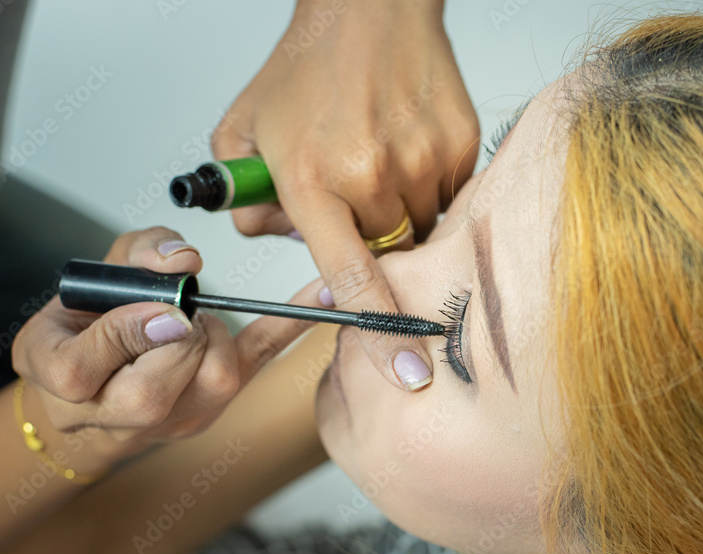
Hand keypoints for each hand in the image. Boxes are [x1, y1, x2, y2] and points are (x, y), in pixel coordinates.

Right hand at [10, 227, 319, 468]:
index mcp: (67, 382)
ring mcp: (176, 417)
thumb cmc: (87, 326)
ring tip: (192, 319)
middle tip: (177, 312)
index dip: (123, 332)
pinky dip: (290, 324)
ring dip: (213, 335)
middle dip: (175, 336)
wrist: (98, 393)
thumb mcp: (87, 280)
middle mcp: (120, 414)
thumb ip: (131, 257)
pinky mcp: (218, 402)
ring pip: (213, 380)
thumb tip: (184, 260)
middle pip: (153, 389)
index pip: (84, 369)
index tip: (150, 307)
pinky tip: (320, 293)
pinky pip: (259, 358)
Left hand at [212, 0, 478, 389]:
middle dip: (366, 238)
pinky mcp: (460, 146)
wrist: (369, 9)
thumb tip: (271, 239)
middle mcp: (372, 174)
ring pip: (418, 227)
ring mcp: (423, 159)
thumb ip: (242, 199)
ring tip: (375, 154)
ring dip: (397, 211)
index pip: (348, 276)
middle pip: (383, 254)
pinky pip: (447, 198)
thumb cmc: (306, 68)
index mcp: (311, 178)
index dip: (376, 331)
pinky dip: (425, 185)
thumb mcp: (242, 132)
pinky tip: (403, 144)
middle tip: (349, 188)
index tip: (404, 369)